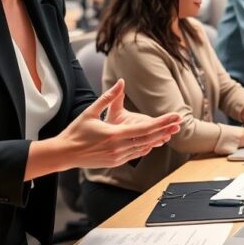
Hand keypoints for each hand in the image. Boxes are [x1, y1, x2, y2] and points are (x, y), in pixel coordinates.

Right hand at [55, 79, 180, 169]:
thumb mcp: (90, 111)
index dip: (162, 122)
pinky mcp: (116, 162)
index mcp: (114, 135)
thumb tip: (120, 82)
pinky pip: (136, 154)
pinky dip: (146, 147)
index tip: (174, 116)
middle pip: (149, 138)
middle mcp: (118, 148)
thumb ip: (108, 97)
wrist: (64, 153)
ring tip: (170, 131)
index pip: (144, 128)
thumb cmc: (76, 131)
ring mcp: (118, 157)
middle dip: (165, 130)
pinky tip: (153, 141)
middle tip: (178, 123)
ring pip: (144, 147)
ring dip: (158, 139)